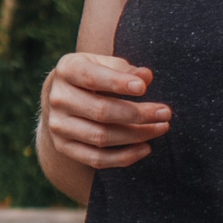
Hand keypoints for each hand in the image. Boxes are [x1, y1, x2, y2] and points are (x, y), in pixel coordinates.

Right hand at [41, 55, 170, 169]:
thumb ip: (124, 69)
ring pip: (101, 137)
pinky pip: (96, 159)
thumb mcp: (104, 64)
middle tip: (165, 113)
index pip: (91, 77)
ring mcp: (58, 125)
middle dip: (137, 114)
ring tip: (161, 128)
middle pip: (101, 111)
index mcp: (67, 70)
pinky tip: (145, 148)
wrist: (63, 97)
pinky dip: (124, 157)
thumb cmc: (93, 76)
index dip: (117, 83)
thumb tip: (145, 76)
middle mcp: (58, 98)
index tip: (143, 88)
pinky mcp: (63, 146)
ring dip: (136, 135)